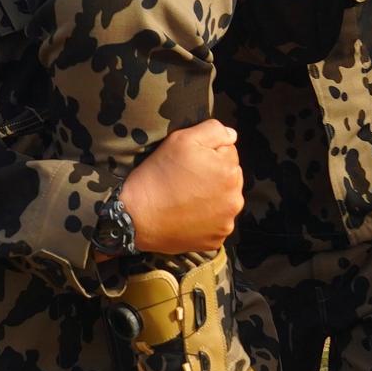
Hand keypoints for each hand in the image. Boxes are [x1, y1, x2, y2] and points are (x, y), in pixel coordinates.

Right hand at [119, 119, 244, 256]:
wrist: (137, 218)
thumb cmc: (158, 176)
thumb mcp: (182, 140)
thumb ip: (213, 131)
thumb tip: (232, 135)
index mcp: (230, 171)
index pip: (228, 152)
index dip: (207, 153)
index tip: (189, 162)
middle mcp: (234, 198)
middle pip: (229, 177)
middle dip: (213, 175)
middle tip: (186, 179)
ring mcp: (226, 221)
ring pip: (224, 200)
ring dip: (212, 196)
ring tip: (186, 197)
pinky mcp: (216, 239)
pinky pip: (217, 222)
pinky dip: (207, 217)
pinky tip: (188, 214)